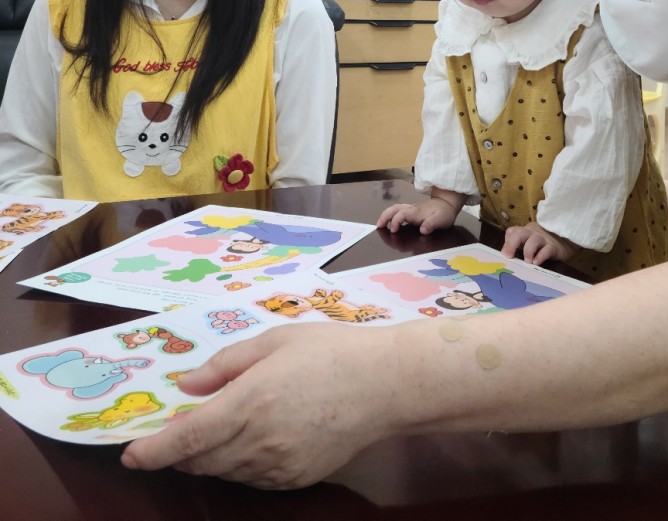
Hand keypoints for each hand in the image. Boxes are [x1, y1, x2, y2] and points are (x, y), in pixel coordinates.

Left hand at [122, 325, 397, 489]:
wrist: (385, 384)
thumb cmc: (330, 350)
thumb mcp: (275, 341)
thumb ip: (227, 364)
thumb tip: (187, 385)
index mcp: (251, 401)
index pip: (188, 438)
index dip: (154, 450)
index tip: (131, 454)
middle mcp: (260, 441)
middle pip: (201, 460)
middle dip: (179, 450)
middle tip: (174, 430)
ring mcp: (279, 466)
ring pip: (225, 472)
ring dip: (209, 456)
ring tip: (215, 429)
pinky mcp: (297, 478)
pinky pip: (252, 478)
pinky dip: (238, 464)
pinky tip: (250, 441)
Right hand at [376, 193, 461, 233]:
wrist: (448, 203)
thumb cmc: (444, 213)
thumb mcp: (441, 220)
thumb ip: (431, 224)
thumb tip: (422, 230)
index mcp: (417, 212)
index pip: (401, 214)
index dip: (395, 222)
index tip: (393, 231)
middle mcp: (411, 209)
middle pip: (394, 209)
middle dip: (384, 216)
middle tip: (378, 226)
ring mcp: (411, 209)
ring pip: (395, 208)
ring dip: (386, 215)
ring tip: (380, 224)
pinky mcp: (412, 210)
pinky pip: (398, 210)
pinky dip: (391, 214)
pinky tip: (389, 221)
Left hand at [501, 222, 577, 265]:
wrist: (564, 241)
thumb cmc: (541, 244)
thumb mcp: (528, 243)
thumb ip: (517, 246)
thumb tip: (505, 254)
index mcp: (524, 232)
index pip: (512, 231)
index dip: (507, 241)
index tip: (505, 254)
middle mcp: (532, 233)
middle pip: (519, 233)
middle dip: (512, 244)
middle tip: (509, 256)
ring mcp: (543, 239)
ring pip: (533, 240)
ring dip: (528, 251)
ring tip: (527, 261)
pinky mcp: (553, 247)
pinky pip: (546, 250)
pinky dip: (540, 256)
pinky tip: (537, 263)